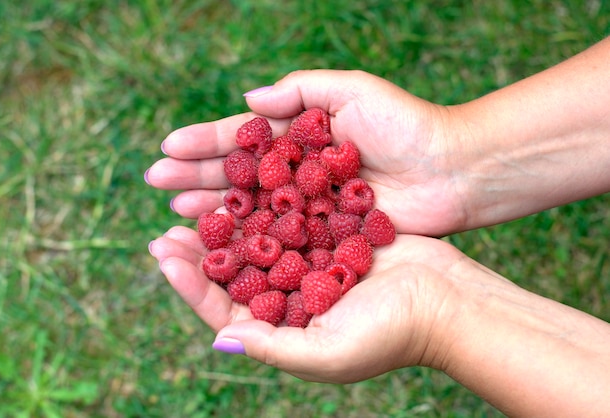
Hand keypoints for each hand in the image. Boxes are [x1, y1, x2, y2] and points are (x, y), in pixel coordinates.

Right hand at [145, 70, 469, 235]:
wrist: (453, 170)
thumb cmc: (407, 125)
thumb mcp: (352, 91)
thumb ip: (300, 91)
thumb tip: (246, 101)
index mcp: (300, 133)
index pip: (242, 138)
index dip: (205, 142)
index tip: (168, 148)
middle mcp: (298, 171)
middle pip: (238, 174)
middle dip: (196, 176)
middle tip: (156, 183)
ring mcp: (309, 205)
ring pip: (251, 207)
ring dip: (212, 209)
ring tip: (176, 211)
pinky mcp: (324, 234)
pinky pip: (279, 238)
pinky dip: (249, 240)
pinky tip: (221, 243)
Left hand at [148, 227, 465, 382]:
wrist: (448, 300)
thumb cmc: (391, 333)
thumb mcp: (328, 353)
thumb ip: (272, 347)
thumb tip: (217, 339)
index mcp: (284, 328)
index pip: (223, 309)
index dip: (191, 284)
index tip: (164, 254)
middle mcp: (290, 297)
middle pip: (233, 273)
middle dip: (199, 250)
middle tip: (168, 226)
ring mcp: (310, 265)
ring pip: (256, 242)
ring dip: (227, 223)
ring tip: (196, 199)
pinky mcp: (330, 237)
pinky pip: (289, 218)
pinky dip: (266, 203)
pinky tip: (245, 184)